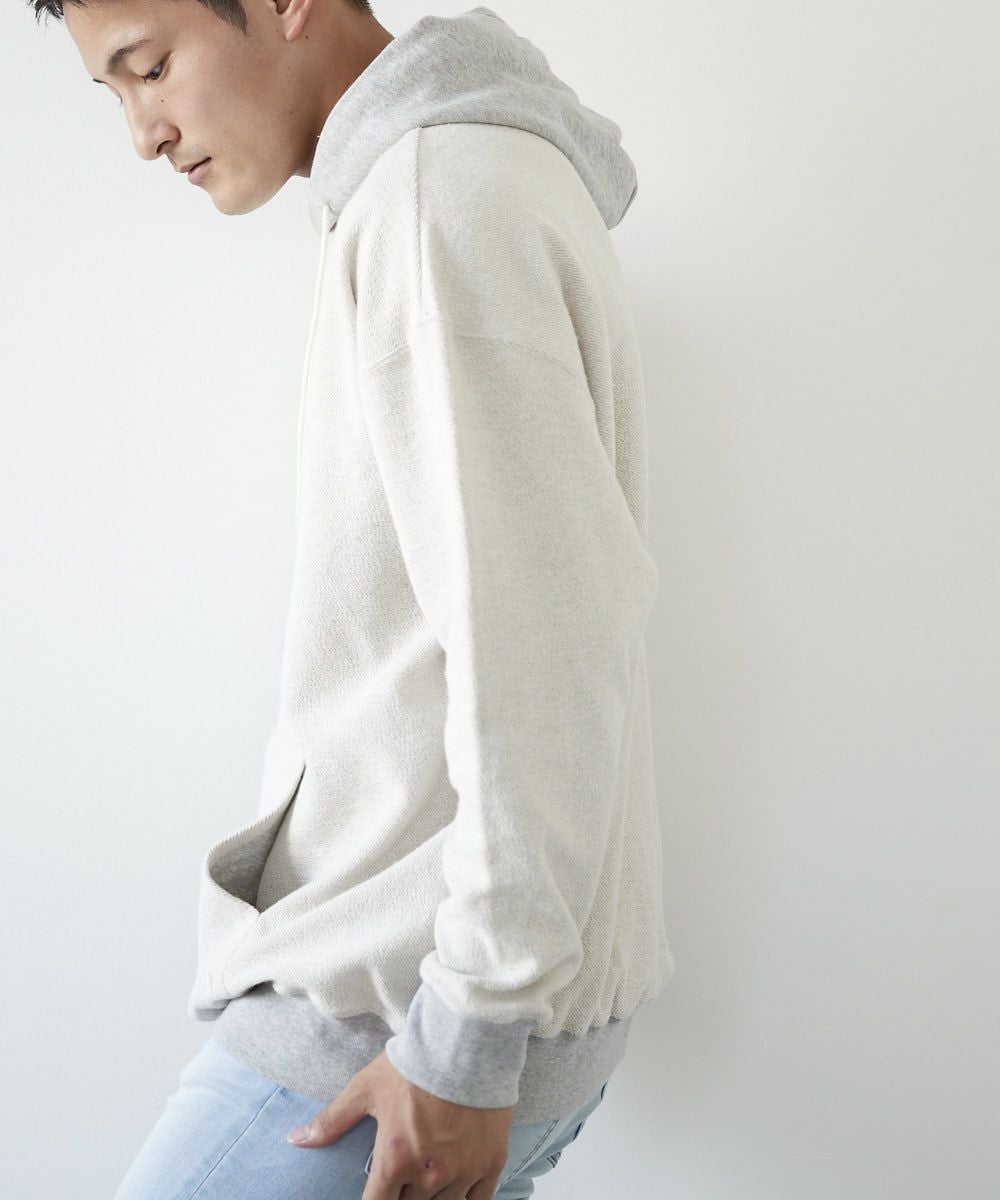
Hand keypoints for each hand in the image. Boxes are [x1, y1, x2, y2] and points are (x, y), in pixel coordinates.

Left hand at [286, 1048, 514, 1199]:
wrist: (466, 1041)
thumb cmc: (412, 1064)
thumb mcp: (365, 1088)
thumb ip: (332, 1120)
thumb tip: (296, 1140)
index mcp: (395, 1160)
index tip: (378, 1194)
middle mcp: (428, 1175)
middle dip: (403, 1195)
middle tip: (404, 1173)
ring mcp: (463, 1172)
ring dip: (432, 1197)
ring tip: (428, 1176)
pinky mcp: (490, 1163)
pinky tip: (456, 1188)